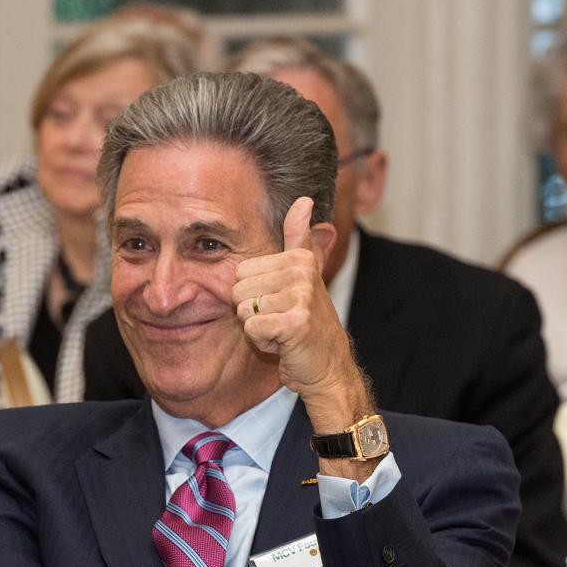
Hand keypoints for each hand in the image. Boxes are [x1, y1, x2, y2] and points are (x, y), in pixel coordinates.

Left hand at [233, 198, 370, 430]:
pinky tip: (284, 344)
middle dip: (254, 313)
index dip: (254, 295)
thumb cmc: (308, 324)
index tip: (280, 305)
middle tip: (281, 321)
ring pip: (244, 310)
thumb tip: (305, 199)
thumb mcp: (304, 276)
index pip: (241, 272)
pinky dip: (264, 342)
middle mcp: (302, 271)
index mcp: (299, 259)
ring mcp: (302, 295)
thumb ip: (300, 238)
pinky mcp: (296, 321)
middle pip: (238, 290)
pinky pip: (253, 327)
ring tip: (283, 331)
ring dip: (259, 329)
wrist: (328, 367)